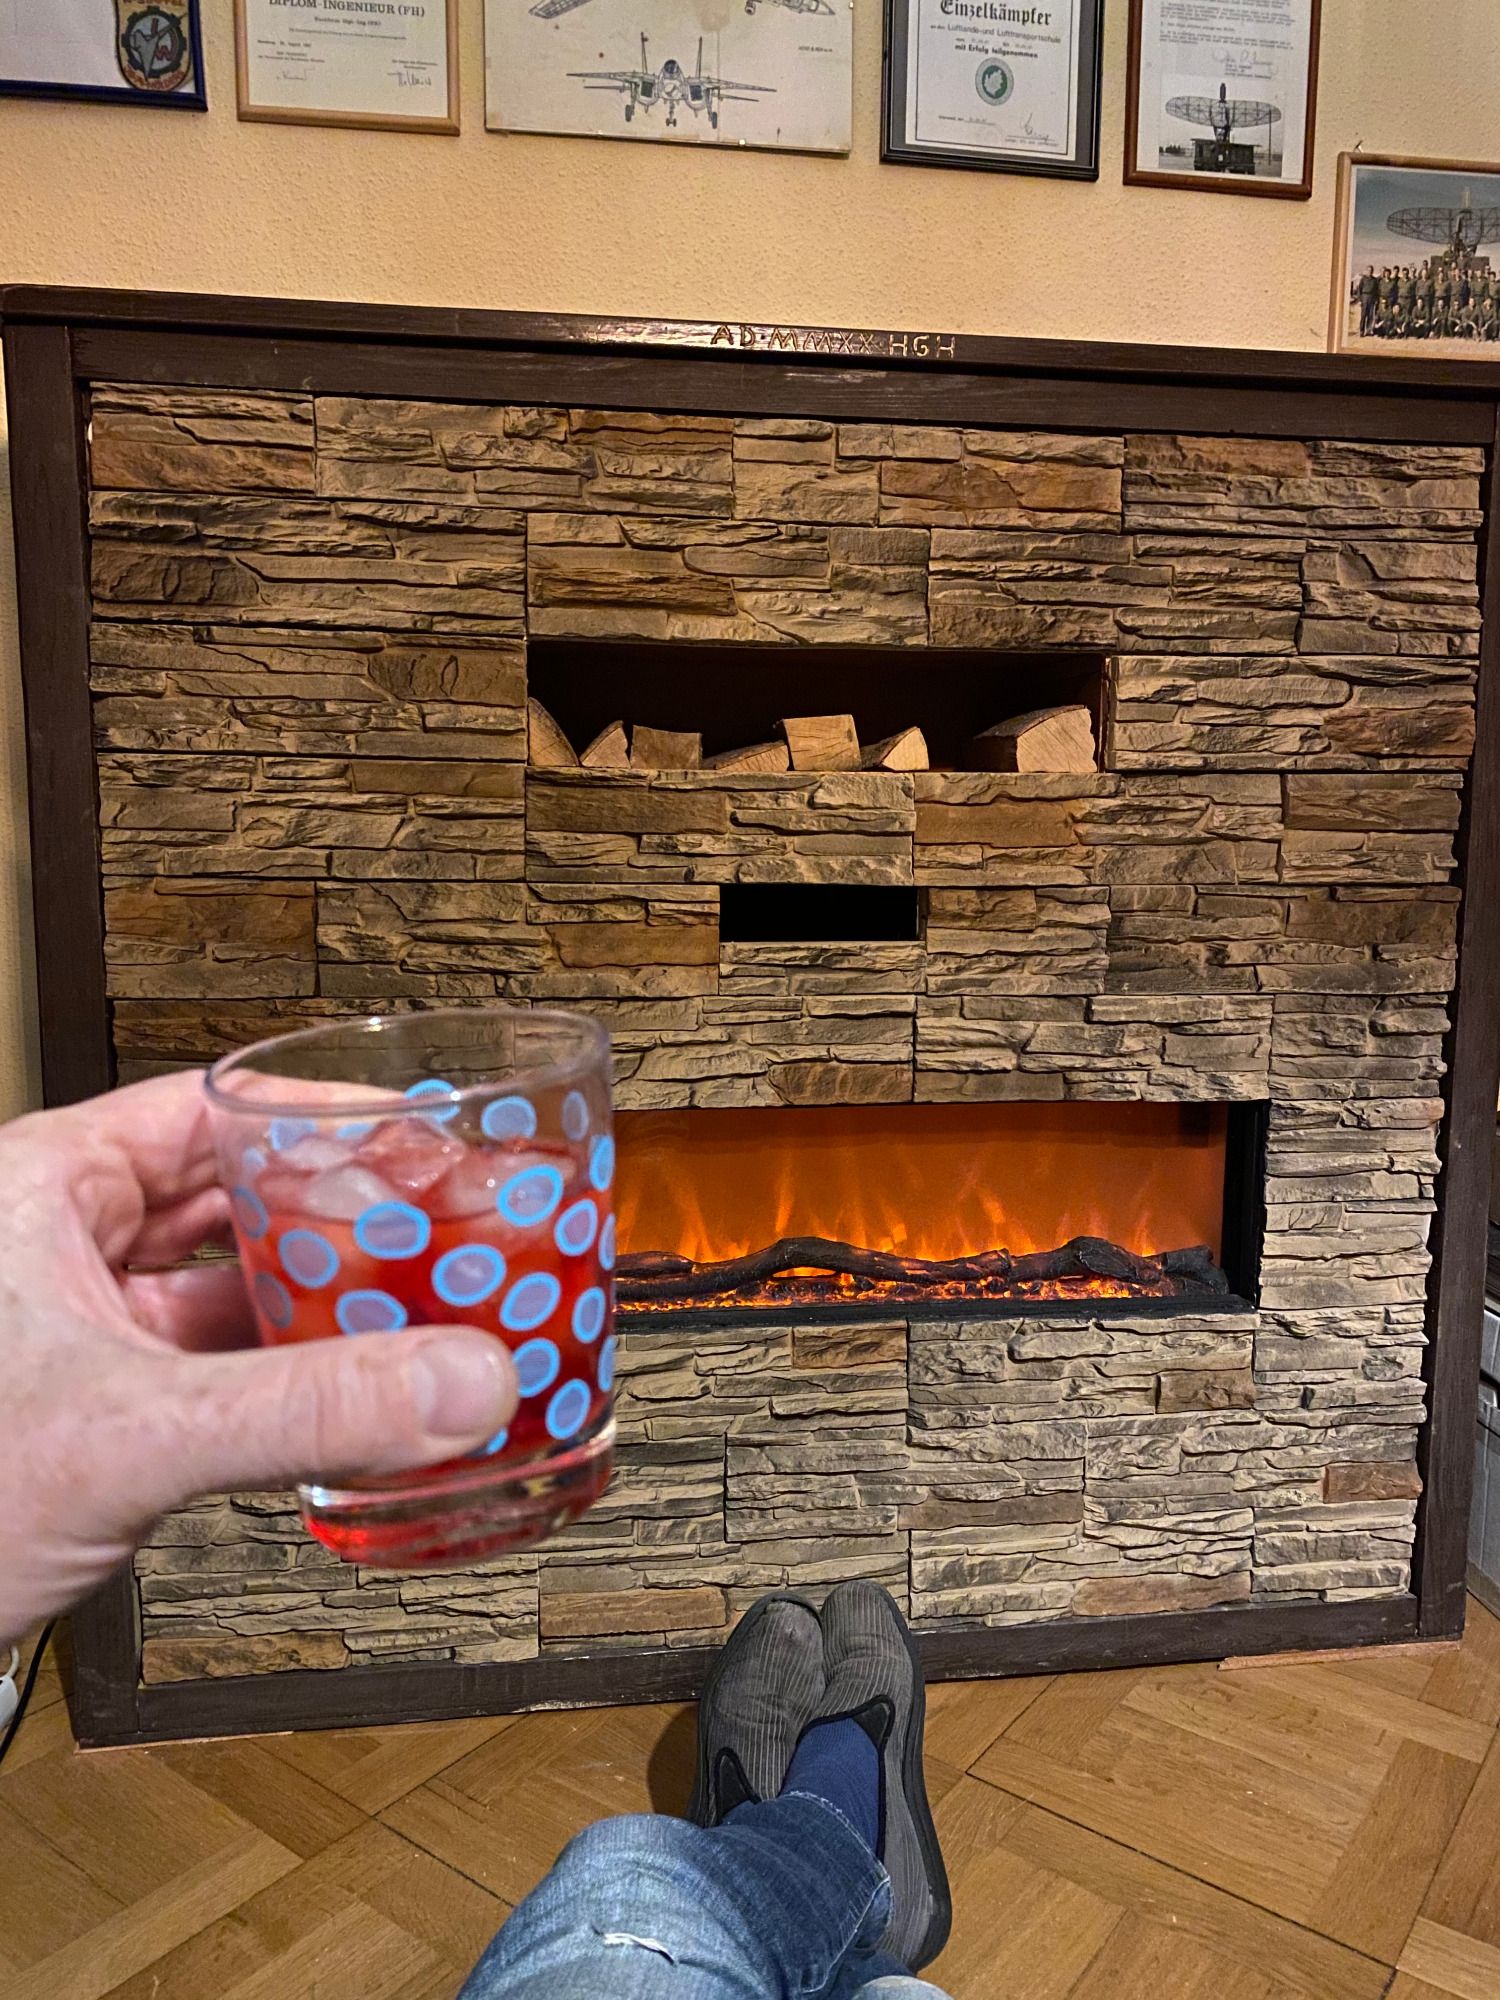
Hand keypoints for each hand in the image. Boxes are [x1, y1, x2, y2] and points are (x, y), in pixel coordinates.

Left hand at [0, 1071, 516, 1641]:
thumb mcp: (129, 1432)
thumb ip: (303, 1409)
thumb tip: (456, 1382)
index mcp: (44, 1187)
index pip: (214, 1108)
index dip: (329, 1118)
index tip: (426, 1139)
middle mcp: (63, 1242)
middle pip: (239, 1195)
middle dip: (345, 1218)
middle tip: (442, 1231)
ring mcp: (83, 1326)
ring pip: (234, 1287)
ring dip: (324, 1305)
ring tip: (422, 1309)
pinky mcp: (101, 1406)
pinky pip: (222, 1367)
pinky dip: (291, 1377)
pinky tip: (358, 1394)